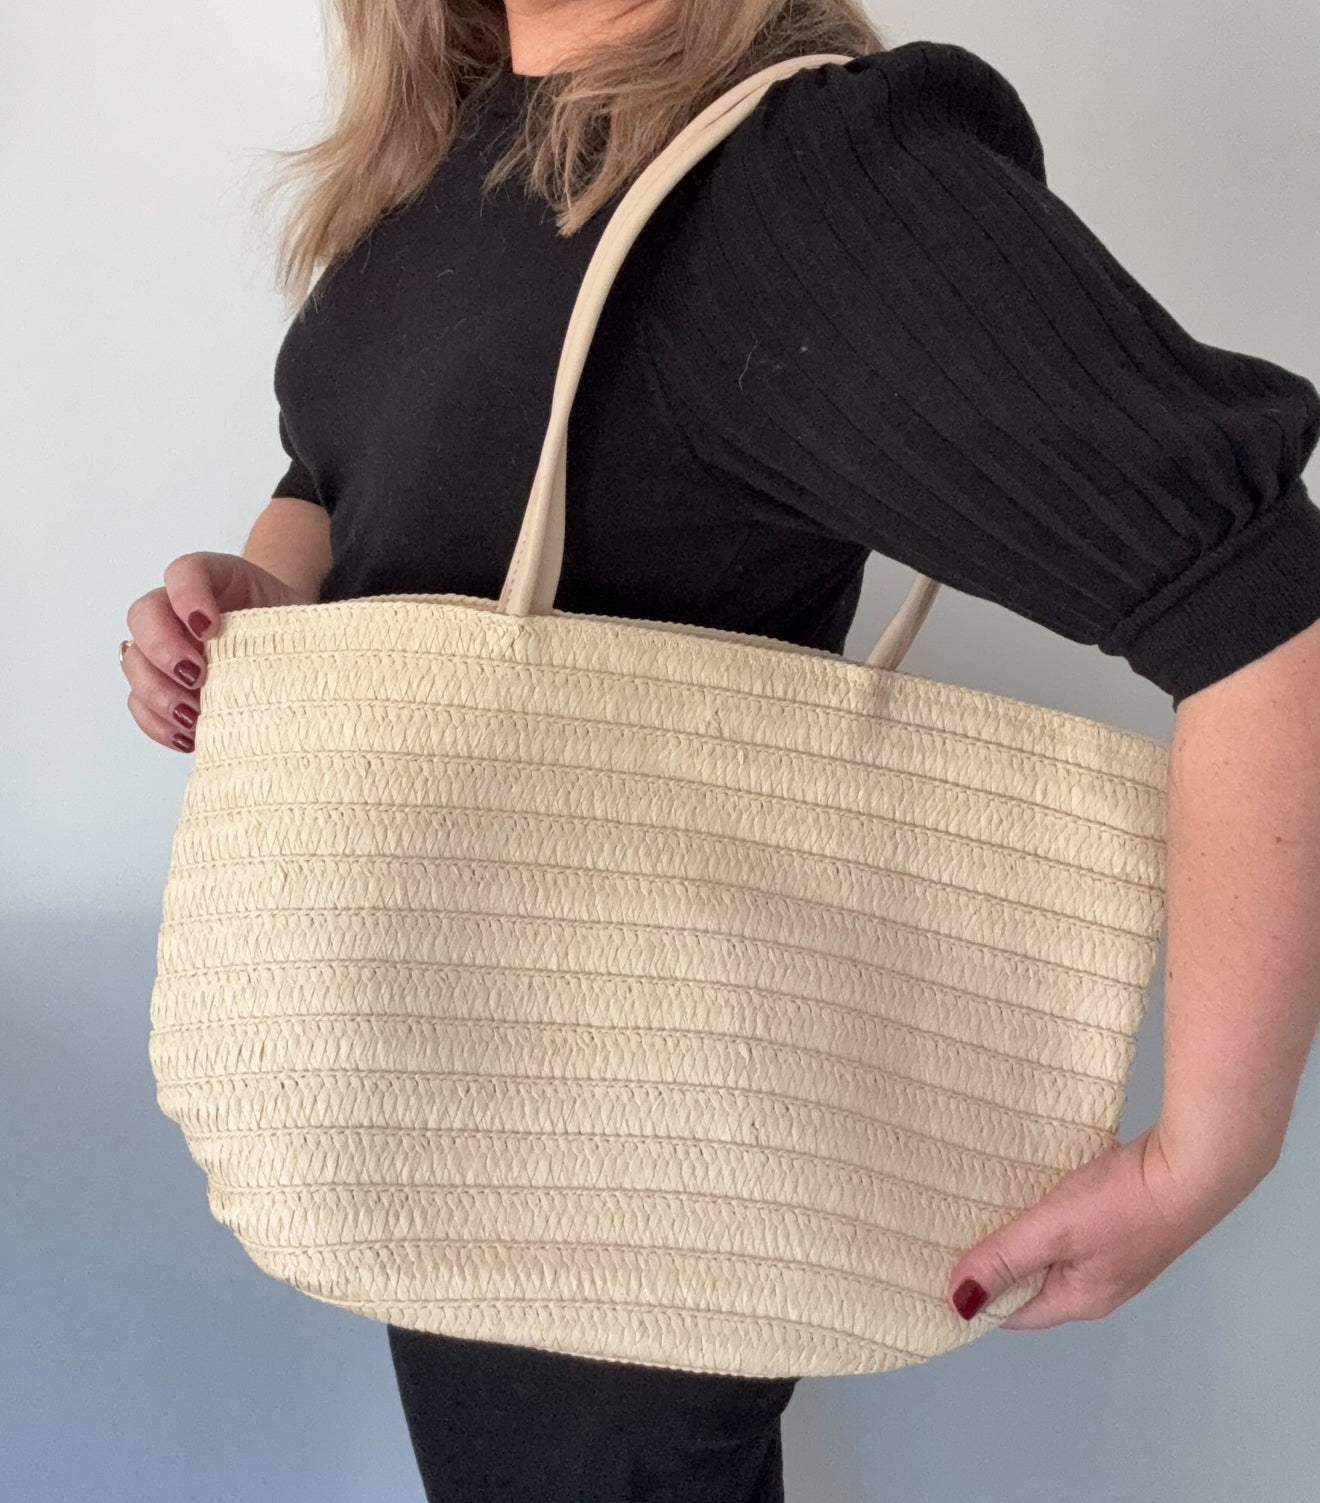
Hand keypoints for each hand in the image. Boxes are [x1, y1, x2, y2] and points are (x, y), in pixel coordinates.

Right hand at [122, 551, 314, 752]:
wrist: (294, 654)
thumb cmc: (294, 631)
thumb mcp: (303, 619)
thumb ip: (294, 627)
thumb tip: (294, 664)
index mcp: (215, 579)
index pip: (184, 572)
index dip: (187, 596)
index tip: (210, 628)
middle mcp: (178, 609)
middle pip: (143, 614)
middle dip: (163, 647)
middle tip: (197, 676)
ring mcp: (165, 648)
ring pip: (134, 661)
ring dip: (157, 692)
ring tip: (193, 716)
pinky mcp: (164, 686)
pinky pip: (139, 703)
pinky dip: (157, 722)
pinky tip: (187, 735)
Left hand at [944, 1119, 1276, 1329]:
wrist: (1196, 1165)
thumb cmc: (1124, 1203)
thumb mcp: (1053, 1230)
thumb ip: (1004, 1261)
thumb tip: (957, 1304)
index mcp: (1081, 1299)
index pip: (1014, 1313)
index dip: (976, 1296)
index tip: (936, 1268)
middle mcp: (1099, 1286)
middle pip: (1031, 1283)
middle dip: (994, 1263)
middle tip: (948, 1231)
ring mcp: (1116, 1253)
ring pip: (1051, 1252)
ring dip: (1020, 1234)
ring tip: (978, 1206)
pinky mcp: (1125, 1221)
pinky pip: (1071, 1227)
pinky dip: (1046, 1214)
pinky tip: (1028, 1187)